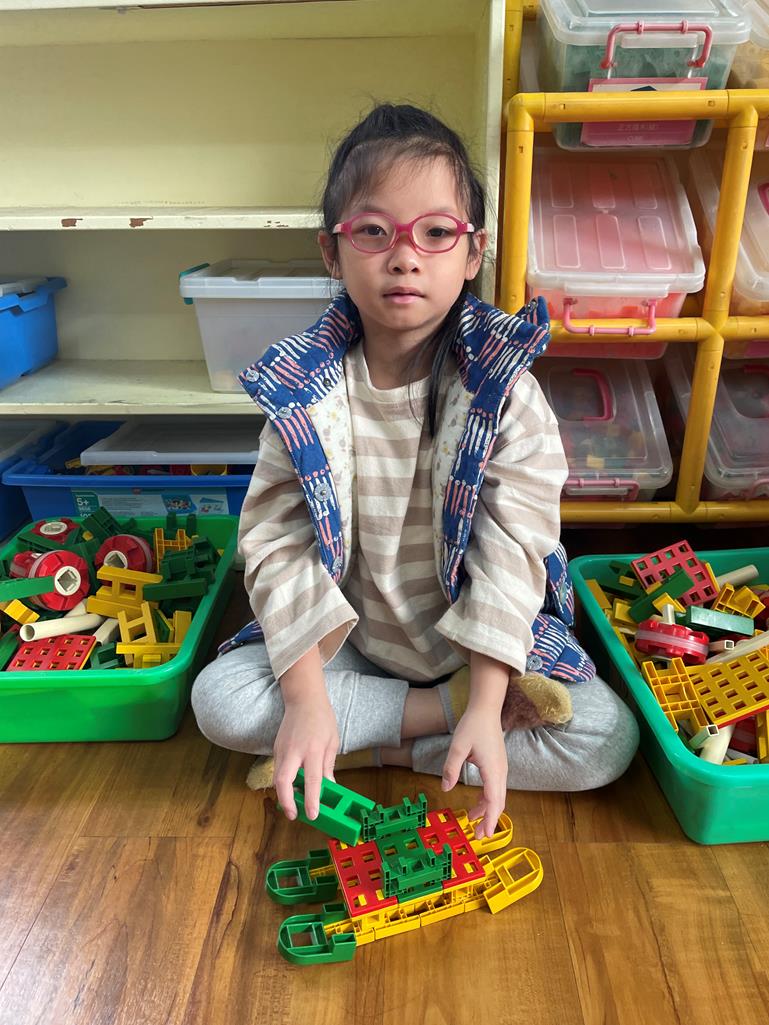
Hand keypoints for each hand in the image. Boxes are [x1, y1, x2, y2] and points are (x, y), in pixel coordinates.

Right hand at [273, 694, 338, 823]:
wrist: (303, 699)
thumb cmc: (322, 718)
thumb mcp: (333, 742)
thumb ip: (328, 766)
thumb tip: (329, 788)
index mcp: (313, 749)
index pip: (312, 779)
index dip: (311, 799)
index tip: (313, 815)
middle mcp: (294, 750)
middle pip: (283, 781)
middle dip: (286, 802)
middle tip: (293, 815)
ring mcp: (282, 749)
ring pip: (277, 778)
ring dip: (284, 794)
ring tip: (294, 805)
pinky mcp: (276, 749)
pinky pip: (278, 770)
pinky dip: (283, 783)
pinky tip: (292, 788)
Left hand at [441, 706, 507, 839]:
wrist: (486, 710)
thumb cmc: (473, 725)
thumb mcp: (457, 746)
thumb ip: (451, 768)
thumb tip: (446, 788)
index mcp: (492, 769)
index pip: (493, 800)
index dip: (490, 819)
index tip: (486, 834)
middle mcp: (500, 772)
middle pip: (498, 802)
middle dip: (489, 820)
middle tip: (477, 835)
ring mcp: (501, 769)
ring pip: (497, 796)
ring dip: (487, 810)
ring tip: (473, 822)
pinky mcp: (498, 766)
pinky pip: (495, 788)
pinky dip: (487, 799)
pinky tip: (477, 804)